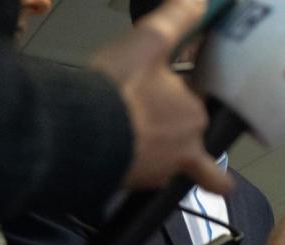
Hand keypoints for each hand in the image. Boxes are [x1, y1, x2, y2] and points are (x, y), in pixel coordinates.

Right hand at [89, 0, 232, 193]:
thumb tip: (202, 2)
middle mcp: (186, 149)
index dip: (183, 97)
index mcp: (194, 115)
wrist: (82, 134)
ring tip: (134, 139)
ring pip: (169, 164)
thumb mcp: (149, 42)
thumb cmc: (119, 87)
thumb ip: (177, 19)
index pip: (195, 105)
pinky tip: (118, 155)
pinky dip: (134, 168)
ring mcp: (161, 172)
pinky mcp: (136, 187)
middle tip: (152, 120)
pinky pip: (143, 178)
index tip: (170, 92)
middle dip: (178, 135)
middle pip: (189, 142)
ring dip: (157, 154)